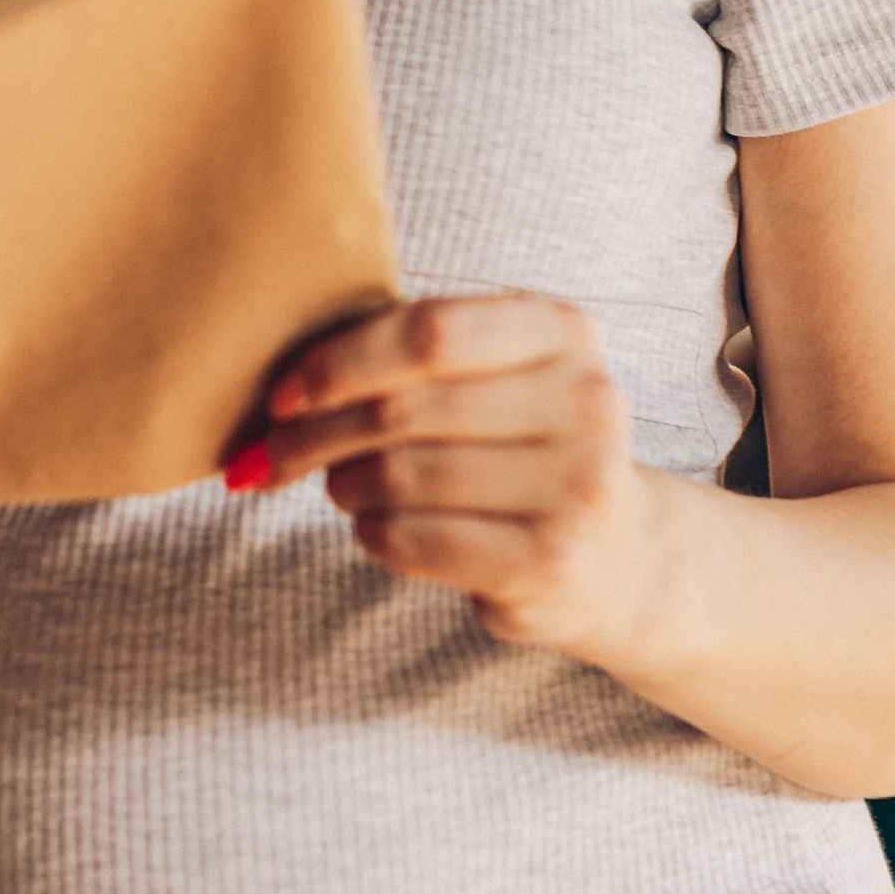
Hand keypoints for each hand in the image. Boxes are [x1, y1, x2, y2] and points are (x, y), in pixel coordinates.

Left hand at [232, 291, 647, 656]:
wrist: (617, 556)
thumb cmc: (519, 447)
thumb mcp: (491, 378)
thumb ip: (408, 359)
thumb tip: (278, 392)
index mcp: (563, 332)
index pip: (428, 332)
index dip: (339, 361)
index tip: (283, 394)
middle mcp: (586, 401)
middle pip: (404, 407)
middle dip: (318, 431)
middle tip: (277, 452)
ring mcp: (577, 486)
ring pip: (401, 476)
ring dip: (345, 484)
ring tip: (344, 487)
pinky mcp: (551, 561)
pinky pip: (413, 540)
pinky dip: (372, 533)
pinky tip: (379, 528)